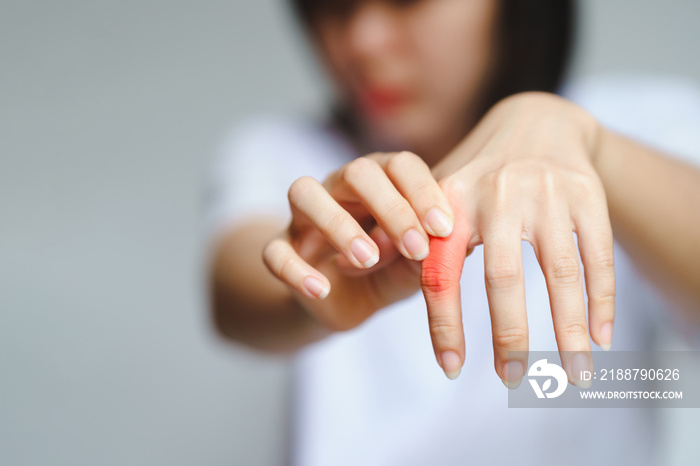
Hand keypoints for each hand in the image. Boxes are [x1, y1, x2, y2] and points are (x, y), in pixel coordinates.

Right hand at [263, 152, 454, 333]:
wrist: (341, 301)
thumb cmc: (386, 271)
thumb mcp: (415, 265)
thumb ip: (432, 251)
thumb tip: (464, 238)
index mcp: (380, 182)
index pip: (400, 165)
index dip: (423, 191)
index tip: (444, 229)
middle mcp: (339, 187)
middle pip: (356, 170)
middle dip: (390, 207)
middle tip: (415, 247)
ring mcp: (304, 216)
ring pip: (304, 192)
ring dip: (338, 224)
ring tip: (367, 259)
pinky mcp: (280, 249)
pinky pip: (274, 251)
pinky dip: (296, 270)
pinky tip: (322, 289)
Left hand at [422, 92, 614, 386]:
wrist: (537, 120)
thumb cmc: (479, 174)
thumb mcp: (439, 195)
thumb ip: (411, 233)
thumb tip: (369, 265)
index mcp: (451, 201)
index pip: (440, 271)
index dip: (443, 323)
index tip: (450, 369)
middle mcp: (498, 195)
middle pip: (502, 277)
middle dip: (508, 335)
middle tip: (512, 379)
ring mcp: (546, 193)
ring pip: (559, 273)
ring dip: (566, 331)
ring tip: (571, 377)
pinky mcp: (587, 194)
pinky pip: (596, 257)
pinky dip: (602, 301)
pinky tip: (601, 338)